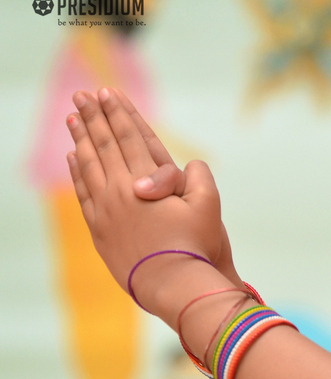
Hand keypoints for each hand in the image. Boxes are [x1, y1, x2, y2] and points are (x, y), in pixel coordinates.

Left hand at [65, 88, 232, 304]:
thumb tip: (186, 165)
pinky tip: (73, 158)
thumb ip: (198, 176)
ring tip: (73, 119)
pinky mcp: (101, 230)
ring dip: (81, 139)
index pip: (131, 138)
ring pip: (89, 165)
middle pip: (105, 145)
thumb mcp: (209, 205)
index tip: (108, 93)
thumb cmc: (196, 246)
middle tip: (82, 95)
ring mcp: (107, 210)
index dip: (120, 114)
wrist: (174, 285)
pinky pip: (83, 193)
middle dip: (94, 117)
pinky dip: (77, 172)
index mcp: (149, 180)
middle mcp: (123, 190)